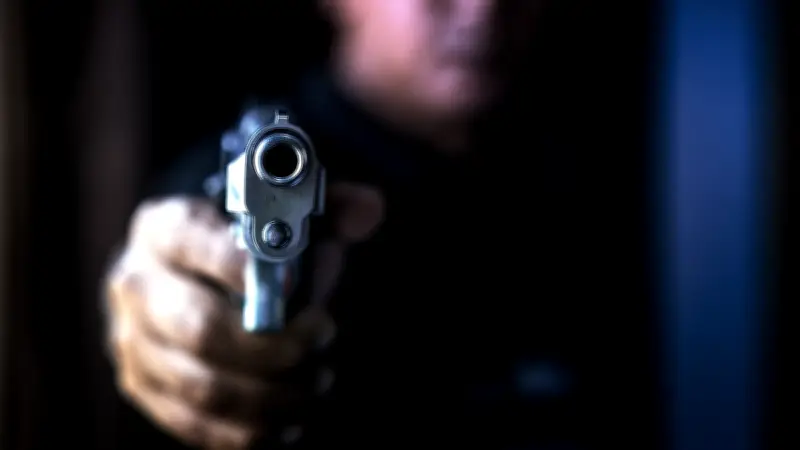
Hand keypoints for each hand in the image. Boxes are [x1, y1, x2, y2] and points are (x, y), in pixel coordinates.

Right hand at [105, 183, 383, 448]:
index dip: (239, 264)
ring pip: (201, 385)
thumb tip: (368, 209)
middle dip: (272, 344)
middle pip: (198, 326)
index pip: (189, 240)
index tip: (295, 280)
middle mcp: (138, 285)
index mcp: (163, 228)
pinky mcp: (144, 386)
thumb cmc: (241, 242)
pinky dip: (247, 430)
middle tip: (322, 338)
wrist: (186, 273)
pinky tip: (288, 421)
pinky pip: (193, 423)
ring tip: (316, 382)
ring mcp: (133, 341)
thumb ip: (323, 207)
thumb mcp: (277, 211)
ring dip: (270, 394)